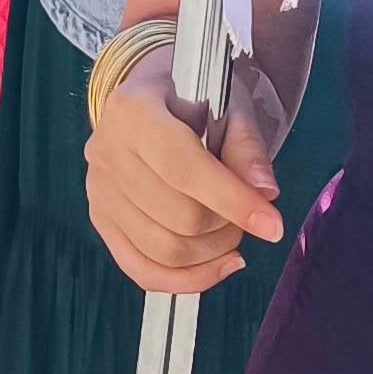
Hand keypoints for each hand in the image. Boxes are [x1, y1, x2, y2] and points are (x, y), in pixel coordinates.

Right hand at [82, 66, 282, 293]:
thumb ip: (247, 148)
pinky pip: (142, 269)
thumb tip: (264, 194)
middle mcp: (106, 151)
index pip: (183, 168)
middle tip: (252, 215)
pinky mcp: (101, 220)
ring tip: (233, 231)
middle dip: (228, 226)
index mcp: (133, 110)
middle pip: (177, 216)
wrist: (156, 94)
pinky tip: (218, 265)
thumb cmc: (195, 95)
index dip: (231, 201)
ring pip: (163, 249)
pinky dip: (187, 279)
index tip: (273, 224)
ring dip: (212, 252)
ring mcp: (99, 190)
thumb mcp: (228, 104)